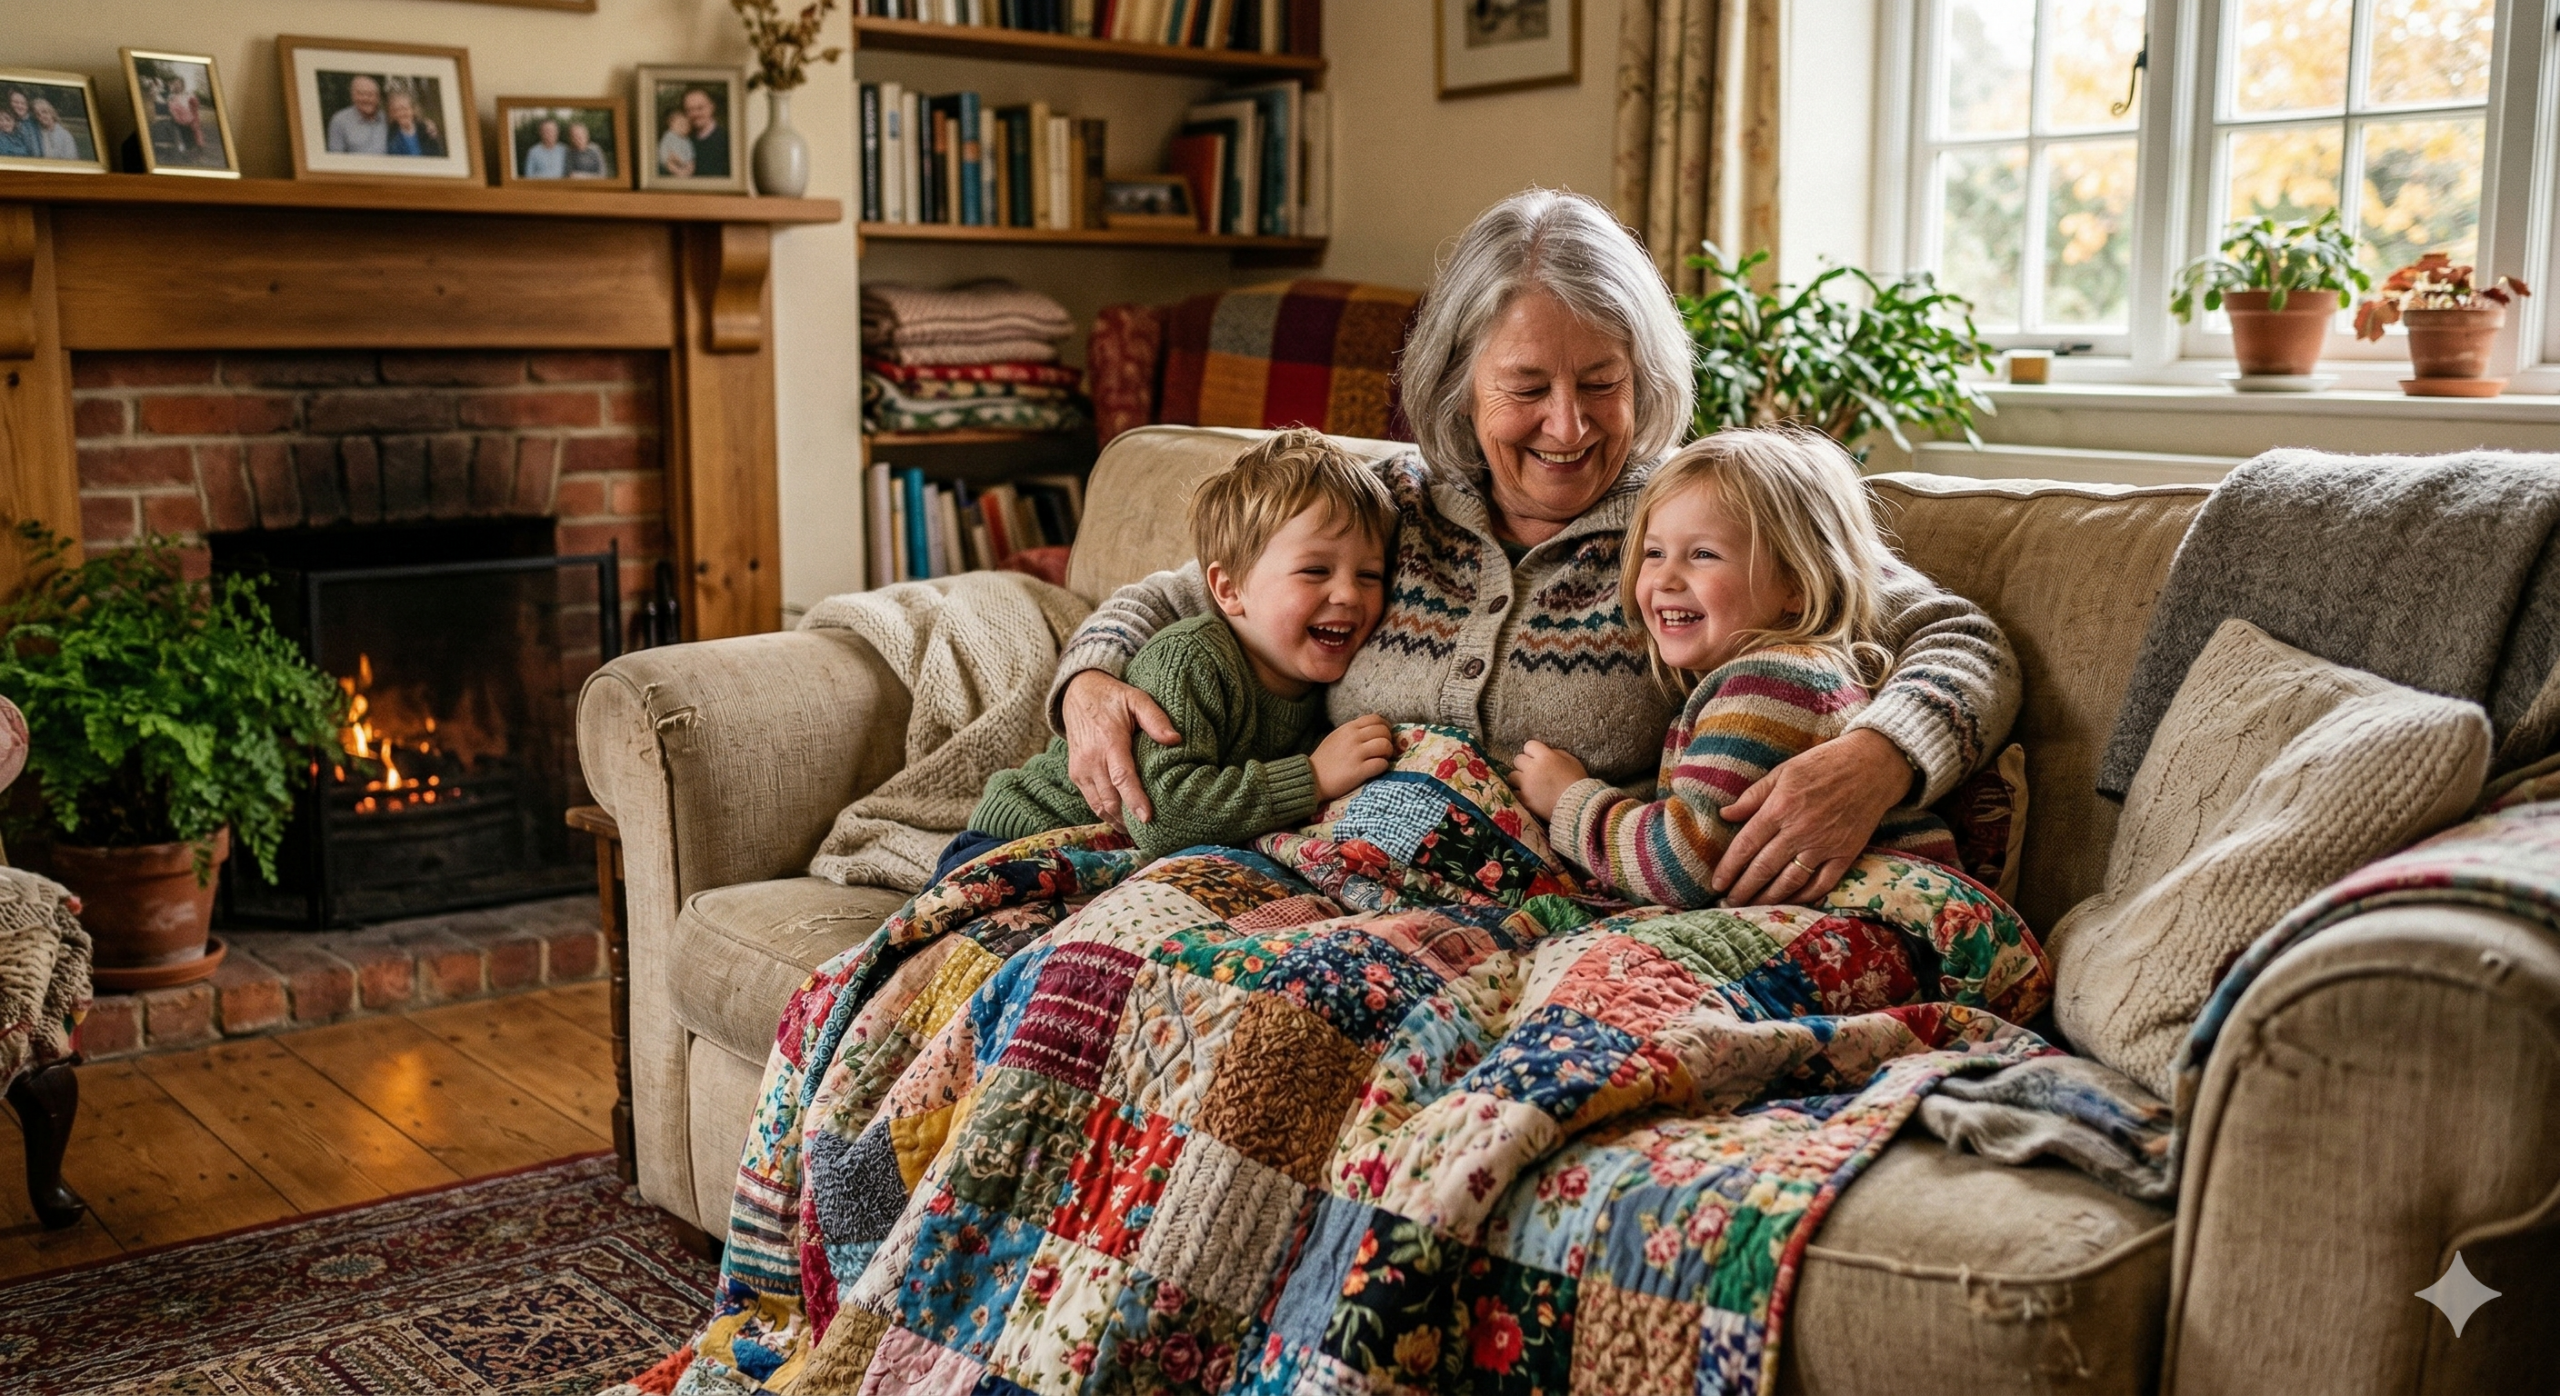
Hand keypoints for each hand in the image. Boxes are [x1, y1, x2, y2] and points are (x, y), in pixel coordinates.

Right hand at [1062, 670, 1182, 829]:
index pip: (1122, 777)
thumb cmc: (1112, 698)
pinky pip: (1091, 801)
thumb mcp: (1136, 698)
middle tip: (1151, 834)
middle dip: (1128, 819)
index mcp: (1109, 741)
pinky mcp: (1076, 774)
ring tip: (1138, 833)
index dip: (1134, 800)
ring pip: (1099, 805)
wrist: (1077, 694)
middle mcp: (1091, 759)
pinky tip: (1123, 821)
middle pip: (1110, 799)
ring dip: (1117, 821)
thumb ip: (1155, 718)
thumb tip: (1175, 740)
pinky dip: (1106, 814)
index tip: (1147, 818)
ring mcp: (1081, 769)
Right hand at [1311, 714, 1395, 799]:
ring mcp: (1356, 754)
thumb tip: (1373, 730)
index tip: (1384, 736)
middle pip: (1384, 731)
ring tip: (1381, 759)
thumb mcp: (1336, 737)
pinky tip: (1376, 769)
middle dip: (1388, 741)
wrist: (1311, 779)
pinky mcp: (1358, 770)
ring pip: (1385, 745)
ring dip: (1387, 753)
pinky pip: (1381, 764)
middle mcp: (1353, 738)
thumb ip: (1353, 731)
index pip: (1376, 718)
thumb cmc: (1324, 760)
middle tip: (1384, 751)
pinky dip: (1383, 767)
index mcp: (1348, 728)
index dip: (1385, 726)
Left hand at [1510, 740, 1586, 820]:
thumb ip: (1557, 753)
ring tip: (1528, 784)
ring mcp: (1526, 784)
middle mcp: (1533, 768)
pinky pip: (1514, 792)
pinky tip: (1529, 795)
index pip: (1529, 745)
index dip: (1533, 752)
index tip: (1538, 758)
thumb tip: (1546, 752)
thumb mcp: (1572, 762)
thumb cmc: (1577, 782)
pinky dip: (1520, 793)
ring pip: (1512, 775)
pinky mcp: (1524, 799)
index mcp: (1545, 757)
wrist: (1578, 807)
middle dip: (1525, 764)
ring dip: (1519, 778)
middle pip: (1518, 759)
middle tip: (1533, 772)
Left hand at [1715, 727, 1912, 905]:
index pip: (1745, 846)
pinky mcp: (1845, 854)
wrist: (1873, 766)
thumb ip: (1753, 796)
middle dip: (1742, 890)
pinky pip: (1821, 884)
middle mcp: (1799, 831)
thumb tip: (1725, 814)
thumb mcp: (1783, 771)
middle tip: (1728, 904)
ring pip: (1789, 882)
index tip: (1716, 884)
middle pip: (1763, 869)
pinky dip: (1804, 897)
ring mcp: (1824, 845)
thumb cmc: (1823, 764)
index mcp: (1779, 808)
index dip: (1728, 868)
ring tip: (1751, 908)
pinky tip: (1789, 903)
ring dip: (1767, 899)